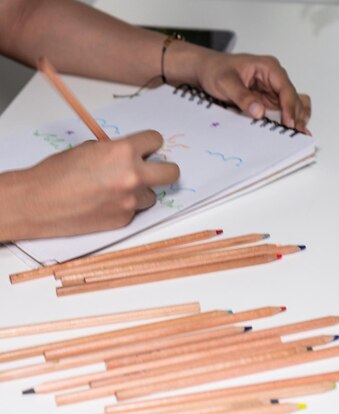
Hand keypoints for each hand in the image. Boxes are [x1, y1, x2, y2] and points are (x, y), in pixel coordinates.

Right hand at [1, 130, 179, 239]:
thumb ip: (115, 151)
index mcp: (123, 152)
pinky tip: (104, 204)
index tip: (148, 149)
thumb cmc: (58, 173)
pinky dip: (124, 207)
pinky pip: (134, 211)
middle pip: (172, 173)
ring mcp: (131, 201)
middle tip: (153, 170)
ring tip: (115, 191)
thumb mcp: (89, 149)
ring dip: (140, 192)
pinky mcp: (124, 220)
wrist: (40, 202)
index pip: (156, 141)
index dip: (151, 145)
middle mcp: (133, 176)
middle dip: (164, 170)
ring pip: (152, 195)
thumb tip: (131, 155)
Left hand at [194, 50, 310, 131]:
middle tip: (296, 134)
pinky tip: (291, 130)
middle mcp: (274, 78)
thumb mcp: (225, 82)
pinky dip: (289, 119)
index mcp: (268, 68)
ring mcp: (272, 90)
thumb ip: (242, 96)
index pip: (285, 88)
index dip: (290, 106)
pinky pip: (283, 109)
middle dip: (296, 115)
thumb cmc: (216, 70)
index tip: (289, 123)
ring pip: (293, 104)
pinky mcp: (268, 101)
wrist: (207, 70)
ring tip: (299, 135)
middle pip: (293, 98)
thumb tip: (259, 112)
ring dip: (296, 118)